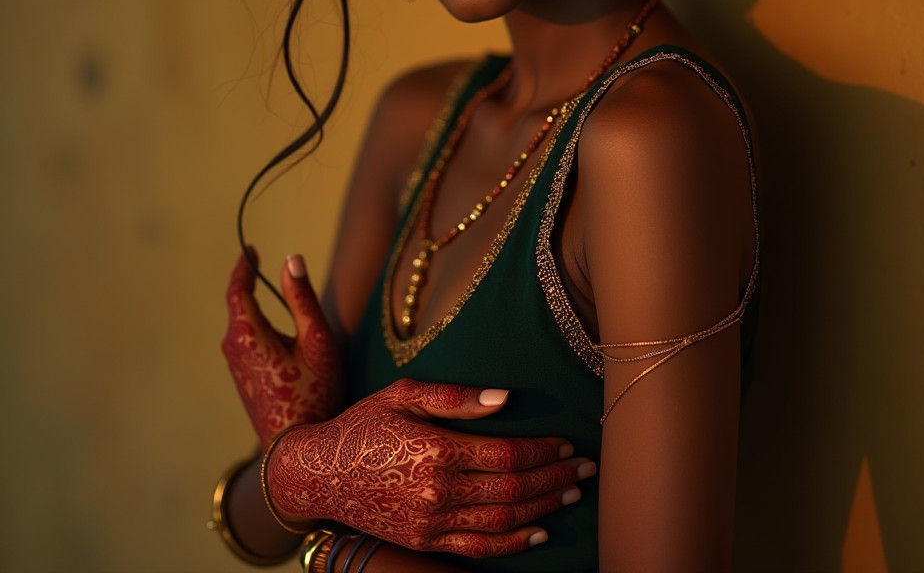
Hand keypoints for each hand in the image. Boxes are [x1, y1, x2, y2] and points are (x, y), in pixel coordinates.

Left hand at [221, 249, 342, 449]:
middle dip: (247, 284)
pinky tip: (275, 334)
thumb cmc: (314, 393)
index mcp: (248, 335)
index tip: (251, 249)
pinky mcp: (243, 381)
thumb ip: (302, 298)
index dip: (243, 267)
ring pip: (242, 327)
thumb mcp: (317, 341)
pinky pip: (246, 344)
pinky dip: (256, 328)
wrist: (297, 450)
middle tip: (257, 263)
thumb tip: (291, 259)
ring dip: (253, 307)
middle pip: (238, 308)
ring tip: (267, 292)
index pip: (237, 291)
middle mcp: (234, 350)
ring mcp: (236, 368)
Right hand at [266, 378, 596, 557]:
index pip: (507, 455)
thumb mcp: (403, 394)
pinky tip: (537, 531)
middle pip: (512, 489)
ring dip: (543, 508)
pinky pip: (478, 547)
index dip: (543, 451)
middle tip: (586, 469)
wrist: (320, 474)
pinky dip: (512, 542)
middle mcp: (437, 491)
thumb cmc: (364, 424)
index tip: (567, 443)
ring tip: (572, 494)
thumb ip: (455, 397)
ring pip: (502, 520)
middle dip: (555, 479)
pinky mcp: (425, 541)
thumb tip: (504, 398)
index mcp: (436, 450)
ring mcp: (431, 522)